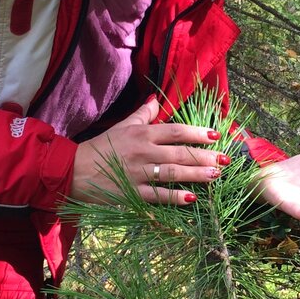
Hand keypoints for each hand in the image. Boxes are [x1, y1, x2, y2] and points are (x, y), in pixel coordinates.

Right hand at [71, 97, 227, 204]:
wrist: (74, 170)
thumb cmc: (101, 147)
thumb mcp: (121, 127)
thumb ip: (142, 115)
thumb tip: (156, 101)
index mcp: (141, 134)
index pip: (174, 131)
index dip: (196, 132)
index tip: (216, 135)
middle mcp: (142, 152)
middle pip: (179, 153)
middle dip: (205, 156)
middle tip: (225, 160)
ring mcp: (138, 174)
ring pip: (173, 174)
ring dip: (196, 175)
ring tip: (215, 175)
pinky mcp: (132, 194)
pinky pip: (158, 196)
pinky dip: (174, 197)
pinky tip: (192, 198)